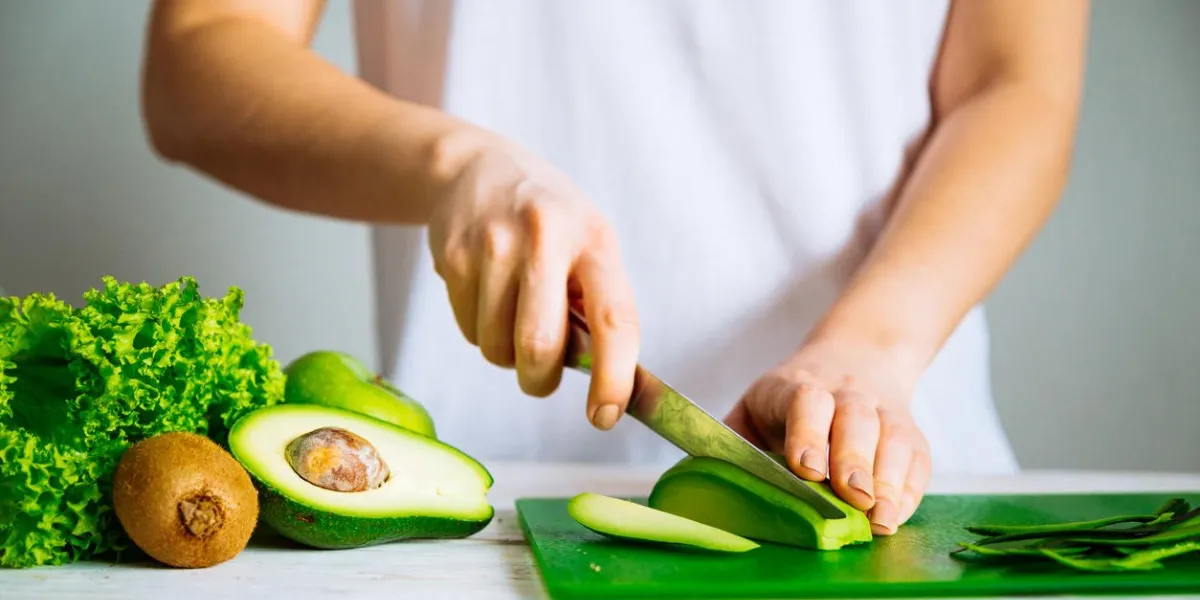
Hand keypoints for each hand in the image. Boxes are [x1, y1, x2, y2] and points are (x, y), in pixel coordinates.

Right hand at [426, 134, 639, 429]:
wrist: (477, 168)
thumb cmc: (550, 221)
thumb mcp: (590, 245)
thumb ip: (600, 307)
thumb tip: (616, 387)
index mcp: (595, 240)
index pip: (614, 319)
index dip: (614, 377)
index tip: (605, 415)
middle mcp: (545, 237)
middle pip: (539, 345)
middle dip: (541, 379)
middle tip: (543, 375)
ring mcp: (493, 245)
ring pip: (497, 348)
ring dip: (507, 355)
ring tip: (513, 314)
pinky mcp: (453, 256)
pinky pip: (468, 331)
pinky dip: (480, 332)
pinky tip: (487, 295)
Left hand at [724, 337, 929, 534]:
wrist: (854, 359)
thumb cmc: (788, 401)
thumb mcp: (754, 408)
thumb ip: (729, 440)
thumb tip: (697, 480)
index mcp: (798, 386)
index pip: (806, 401)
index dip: (807, 432)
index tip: (805, 467)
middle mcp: (847, 394)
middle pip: (855, 420)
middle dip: (853, 459)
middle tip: (851, 497)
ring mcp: (883, 412)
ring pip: (893, 438)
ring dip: (888, 480)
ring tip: (879, 517)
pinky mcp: (911, 436)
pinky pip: (917, 460)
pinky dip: (910, 490)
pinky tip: (896, 516)